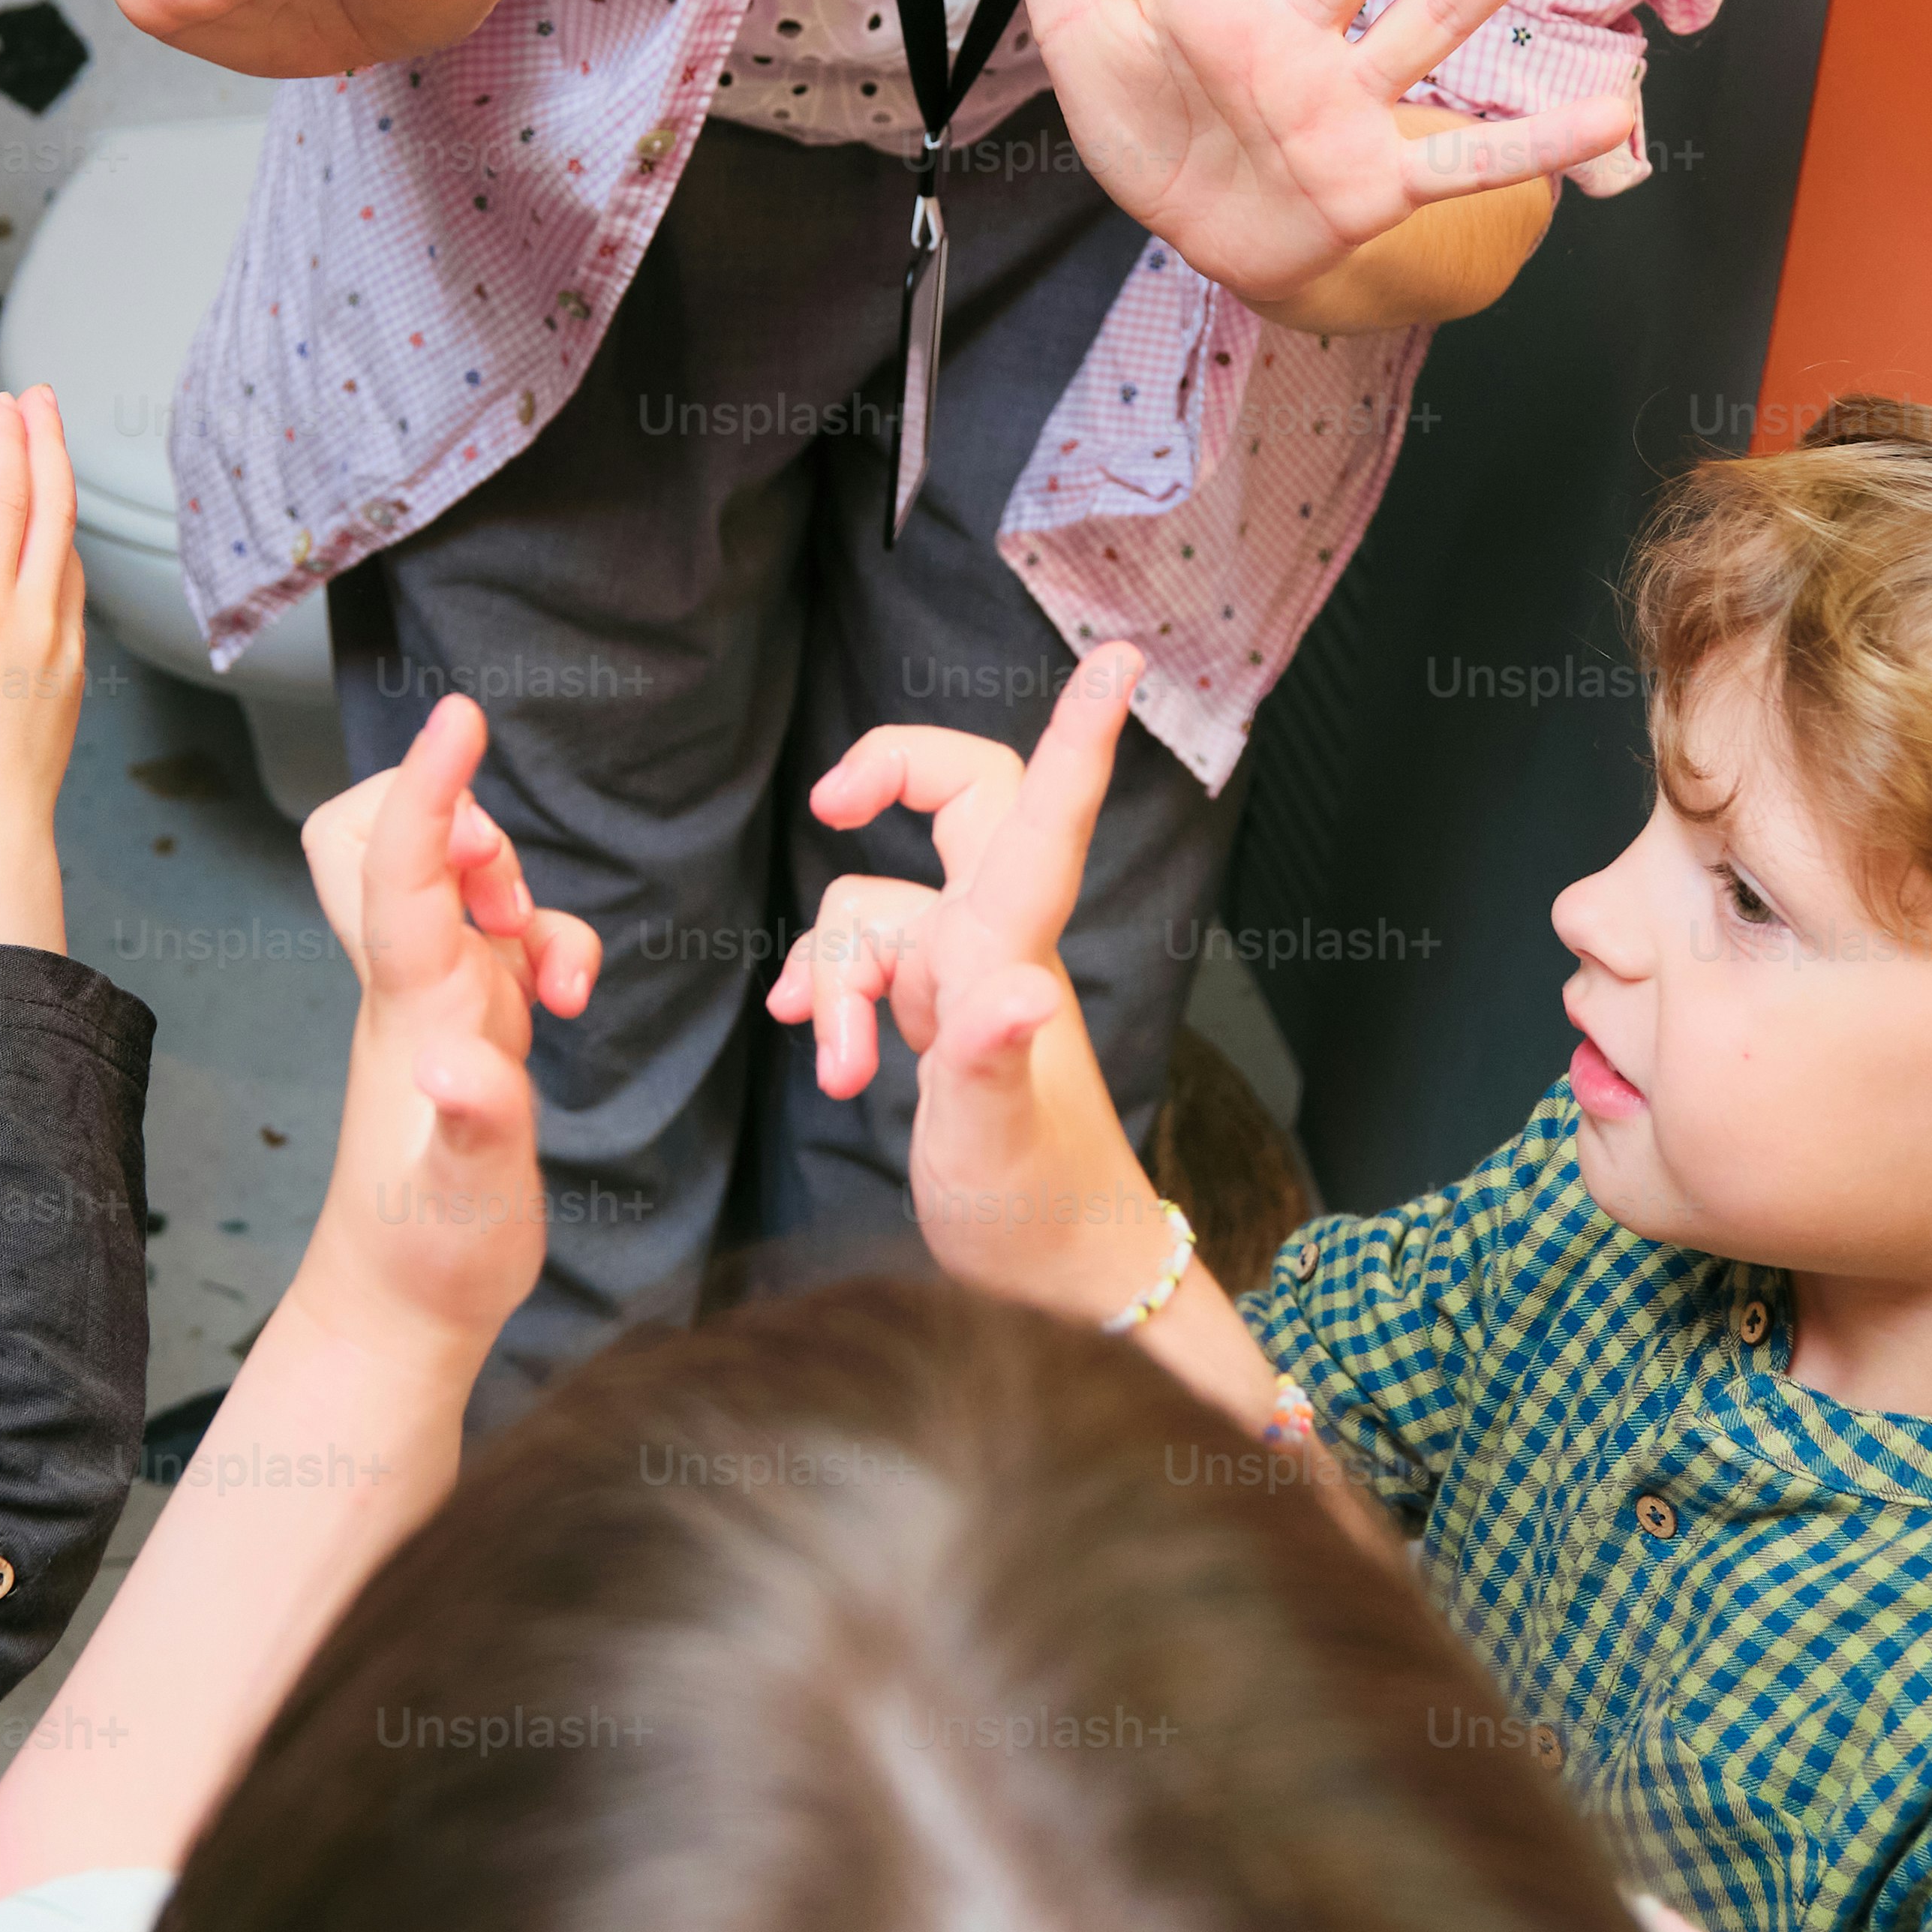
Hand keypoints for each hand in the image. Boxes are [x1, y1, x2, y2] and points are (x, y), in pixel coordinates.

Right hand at [0, 381, 78, 951]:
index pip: (1, 498)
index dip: (2, 442)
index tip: (0, 399)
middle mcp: (33, 617)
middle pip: (52, 505)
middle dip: (45, 441)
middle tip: (38, 397)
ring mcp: (61, 647)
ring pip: (70, 546)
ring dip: (59, 490)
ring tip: (47, 455)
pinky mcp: (72, 677)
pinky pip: (74, 592)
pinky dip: (63, 547)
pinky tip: (52, 547)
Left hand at [301, 691, 595, 1361]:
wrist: (404, 1301)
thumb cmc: (432, 1254)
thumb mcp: (467, 1202)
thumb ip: (477, 1126)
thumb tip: (456, 1066)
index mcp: (410, 1009)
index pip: (397, 869)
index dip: (425, 787)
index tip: (458, 717)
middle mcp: (413, 982)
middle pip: (376, 836)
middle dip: (447, 816)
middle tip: (502, 886)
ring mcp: (438, 993)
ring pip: (451, 875)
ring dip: (512, 881)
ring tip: (554, 972)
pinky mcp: (471, 1015)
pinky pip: (503, 928)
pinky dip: (549, 933)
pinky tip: (570, 992)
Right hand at [765, 643, 1174, 1322]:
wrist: (1054, 1274)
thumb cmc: (1033, 1211)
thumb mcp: (993, 1145)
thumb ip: (991, 1063)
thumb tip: (1010, 997)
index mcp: (1013, 953)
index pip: (1045, 818)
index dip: (1080, 733)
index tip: (1120, 656)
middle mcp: (995, 942)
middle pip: (961, 794)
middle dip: (892, 772)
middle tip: (830, 804)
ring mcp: (964, 972)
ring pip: (874, 899)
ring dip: (831, 970)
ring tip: (831, 1068)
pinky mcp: (935, 1009)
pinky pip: (859, 956)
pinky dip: (822, 988)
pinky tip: (811, 1039)